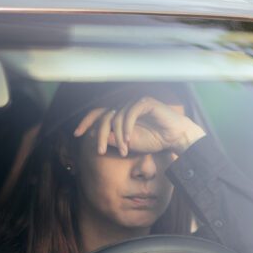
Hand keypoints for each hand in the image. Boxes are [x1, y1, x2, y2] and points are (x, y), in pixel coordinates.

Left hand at [74, 96, 205, 156]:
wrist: (176, 138)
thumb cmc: (155, 140)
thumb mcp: (129, 144)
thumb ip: (114, 140)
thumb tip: (97, 137)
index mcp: (120, 114)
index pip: (98, 114)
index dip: (86, 121)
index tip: (76, 134)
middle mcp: (125, 106)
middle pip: (104, 116)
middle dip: (101, 134)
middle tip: (100, 150)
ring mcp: (134, 102)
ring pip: (117, 117)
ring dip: (119, 136)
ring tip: (124, 150)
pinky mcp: (145, 102)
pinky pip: (130, 113)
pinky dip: (127, 128)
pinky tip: (129, 140)